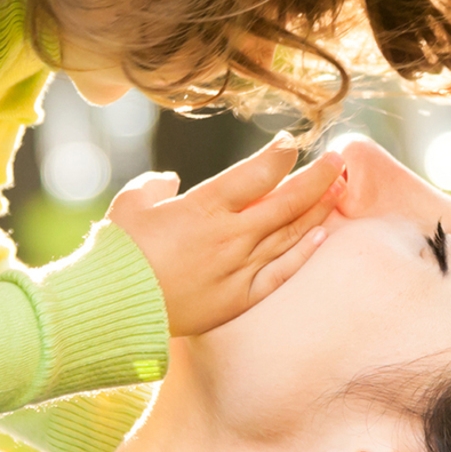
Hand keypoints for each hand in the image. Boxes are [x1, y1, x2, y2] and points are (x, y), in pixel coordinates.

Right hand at [107, 133, 343, 337]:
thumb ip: (155, 186)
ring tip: (339, 191)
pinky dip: (304, 253)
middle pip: (287, 202)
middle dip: (317, 178)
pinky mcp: (239, 299)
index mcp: (204, 207)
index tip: (291, 143)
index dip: (280, 154)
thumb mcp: (130, 204)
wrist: (111, 309)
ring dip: (319, 210)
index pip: (258, 173)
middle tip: (338, 161)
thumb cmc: (117, 253)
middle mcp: (229, 236)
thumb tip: (170, 182)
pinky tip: (322, 237)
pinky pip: (281, 273)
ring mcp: (238, 269)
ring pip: (290, 234)